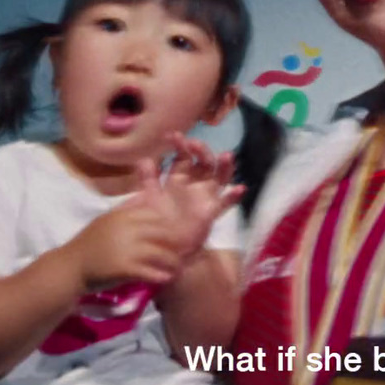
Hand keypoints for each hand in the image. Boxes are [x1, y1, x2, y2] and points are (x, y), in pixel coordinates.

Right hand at [60, 202, 184, 291]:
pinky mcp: (124, 268)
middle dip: (176, 242)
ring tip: (179, 268)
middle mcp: (127, 229)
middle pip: (162, 232)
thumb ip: (126, 208)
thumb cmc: (88, 244)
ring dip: (172, 261)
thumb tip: (145, 196)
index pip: (154, 215)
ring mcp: (126, 248)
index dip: (169, 225)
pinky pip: (149, 271)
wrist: (69, 267)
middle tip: (186, 251)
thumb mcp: (105, 219)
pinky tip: (166, 278)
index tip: (177, 233)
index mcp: (123, 215)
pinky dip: (160, 275)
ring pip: (159, 253)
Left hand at [135, 133, 244, 254]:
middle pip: (203, 162)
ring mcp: (204, 197)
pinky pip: (225, 203)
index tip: (172, 136)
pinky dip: (233, 197)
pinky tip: (240, 189)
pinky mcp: (211, 213)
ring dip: (224, 166)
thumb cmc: (155, 222)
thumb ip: (148, 179)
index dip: (180, 145)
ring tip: (226, 156)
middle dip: (201, 150)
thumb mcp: (149, 198)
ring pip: (219, 177)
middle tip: (193, 144)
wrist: (161, 249)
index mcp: (178, 179)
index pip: (183, 157)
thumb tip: (144, 158)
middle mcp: (193, 185)